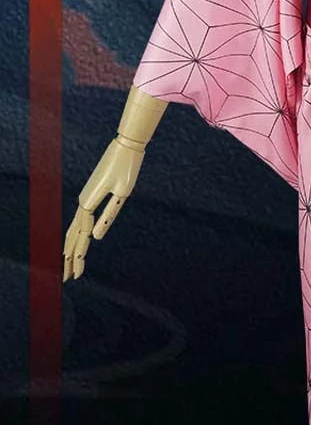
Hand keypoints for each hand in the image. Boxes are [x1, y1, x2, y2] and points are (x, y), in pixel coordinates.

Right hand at [63, 138, 144, 280]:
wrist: (125, 147)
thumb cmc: (128, 169)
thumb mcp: (123, 193)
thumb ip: (108, 215)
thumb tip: (97, 238)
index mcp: (88, 204)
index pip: (81, 238)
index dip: (79, 257)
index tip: (77, 275)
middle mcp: (82, 202)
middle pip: (73, 236)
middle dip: (71, 258)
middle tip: (70, 278)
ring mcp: (85, 198)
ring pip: (74, 227)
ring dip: (71, 246)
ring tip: (68, 263)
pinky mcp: (91, 194)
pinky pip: (80, 218)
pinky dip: (75, 232)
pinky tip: (77, 238)